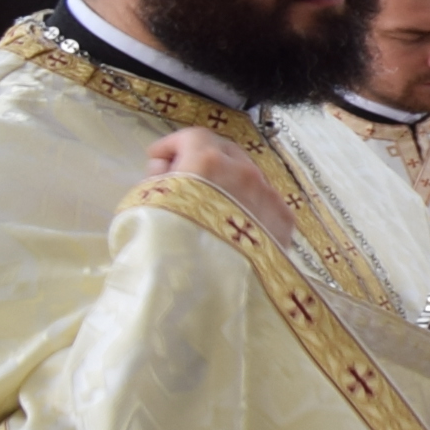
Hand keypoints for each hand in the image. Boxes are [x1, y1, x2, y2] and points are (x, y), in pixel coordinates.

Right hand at [146, 130, 296, 239]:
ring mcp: (269, 196)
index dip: (173, 144)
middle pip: (226, 152)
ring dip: (228, 182)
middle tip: (183, 178)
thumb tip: (169, 167)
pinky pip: (265, 202)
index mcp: (208, 162)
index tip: (158, 159)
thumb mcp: (145, 203)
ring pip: (249, 177)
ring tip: (210, 204)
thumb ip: (159, 177)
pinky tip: (235, 224)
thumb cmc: (163, 246)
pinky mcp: (284, 222)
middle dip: (203, 159)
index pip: (194, 136)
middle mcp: (245, 172)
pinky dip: (249, 205)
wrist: (201, 293)